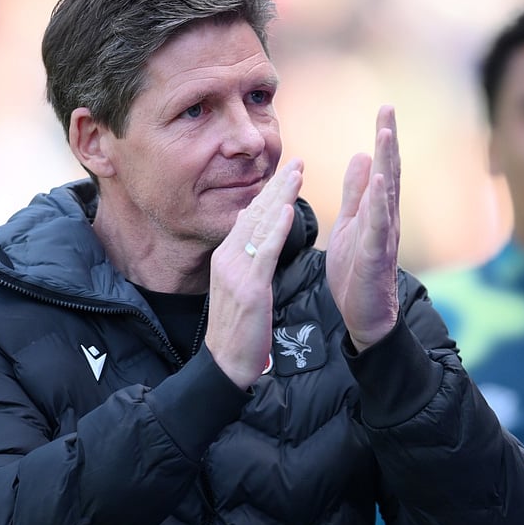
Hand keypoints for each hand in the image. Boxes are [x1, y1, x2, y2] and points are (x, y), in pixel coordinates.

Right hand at [206, 159, 303, 388]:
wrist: (226, 362)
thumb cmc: (238, 328)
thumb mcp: (238, 285)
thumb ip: (244, 257)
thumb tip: (247, 228)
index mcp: (225, 256)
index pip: (249, 216)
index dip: (269, 193)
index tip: (287, 172)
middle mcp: (227, 257)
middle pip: (255, 214)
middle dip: (277, 186)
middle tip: (298, 162)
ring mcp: (236, 271)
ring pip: (261, 226)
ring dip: (280, 198)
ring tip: (297, 174)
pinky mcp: (250, 287)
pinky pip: (265, 252)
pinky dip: (277, 229)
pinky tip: (288, 210)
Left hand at [326, 106, 400, 351]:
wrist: (364, 315)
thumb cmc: (357, 271)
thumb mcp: (351, 223)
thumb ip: (356, 192)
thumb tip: (362, 156)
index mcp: (376, 210)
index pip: (383, 168)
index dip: (383, 138)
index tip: (384, 109)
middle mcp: (385, 218)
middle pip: (390, 172)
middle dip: (388, 140)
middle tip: (388, 109)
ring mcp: (383, 236)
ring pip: (388, 194)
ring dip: (388, 163)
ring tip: (385, 135)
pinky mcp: (375, 255)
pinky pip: (378, 225)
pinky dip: (380, 202)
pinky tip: (381, 181)